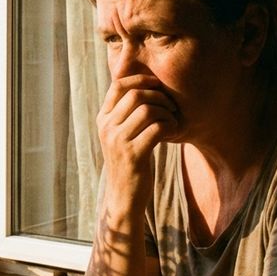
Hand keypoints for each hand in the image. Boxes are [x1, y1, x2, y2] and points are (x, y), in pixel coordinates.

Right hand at [97, 74, 177, 194]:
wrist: (124, 197)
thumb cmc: (128, 162)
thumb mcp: (120, 136)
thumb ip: (125, 114)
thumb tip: (144, 87)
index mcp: (103, 119)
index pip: (118, 85)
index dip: (140, 79)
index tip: (158, 84)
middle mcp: (107, 128)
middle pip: (136, 95)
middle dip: (159, 96)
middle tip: (171, 106)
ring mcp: (118, 141)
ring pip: (147, 110)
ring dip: (167, 112)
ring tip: (173, 121)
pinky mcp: (133, 155)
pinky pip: (157, 128)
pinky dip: (170, 126)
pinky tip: (173, 132)